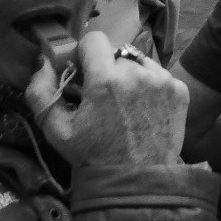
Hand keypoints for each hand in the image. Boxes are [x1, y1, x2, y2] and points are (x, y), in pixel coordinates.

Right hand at [25, 30, 188, 169]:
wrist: (136, 181)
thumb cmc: (93, 156)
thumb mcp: (57, 130)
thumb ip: (41, 92)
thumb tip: (43, 61)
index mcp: (106, 80)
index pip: (94, 39)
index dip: (84, 54)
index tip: (83, 73)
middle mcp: (137, 73)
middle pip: (115, 53)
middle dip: (106, 68)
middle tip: (102, 95)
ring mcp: (163, 80)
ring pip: (138, 62)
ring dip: (128, 75)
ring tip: (124, 104)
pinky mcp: (179, 90)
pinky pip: (158, 75)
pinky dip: (149, 86)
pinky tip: (142, 110)